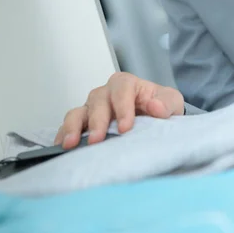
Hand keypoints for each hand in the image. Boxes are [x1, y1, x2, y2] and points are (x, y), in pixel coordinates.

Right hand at [54, 72, 183, 148]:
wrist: (155, 117)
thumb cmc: (160, 107)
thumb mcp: (171, 102)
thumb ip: (165, 103)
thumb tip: (155, 106)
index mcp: (127, 84)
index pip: (122, 90)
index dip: (122, 107)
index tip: (126, 128)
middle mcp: (106, 93)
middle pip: (98, 101)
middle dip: (97, 121)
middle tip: (97, 140)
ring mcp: (92, 108)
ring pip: (78, 111)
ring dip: (73, 127)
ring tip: (71, 144)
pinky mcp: (83, 123)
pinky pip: (69, 126)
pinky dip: (64, 136)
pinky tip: (61, 148)